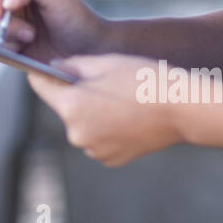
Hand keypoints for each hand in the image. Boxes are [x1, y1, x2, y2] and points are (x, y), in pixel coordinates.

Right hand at [0, 0, 103, 61]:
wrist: (85, 49)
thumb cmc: (76, 17)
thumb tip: (4, 0)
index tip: (2, 11)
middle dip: (2, 21)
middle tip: (30, 32)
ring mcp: (2, 18)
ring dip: (4, 35)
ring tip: (31, 37)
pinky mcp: (1, 40)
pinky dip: (4, 47)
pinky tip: (24, 47)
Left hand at [30, 53, 184, 166]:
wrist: (182, 109)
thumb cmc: (143, 80)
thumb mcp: (104, 62)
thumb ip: (71, 65)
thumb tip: (52, 68)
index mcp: (70, 106)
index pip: (40, 85)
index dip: (42, 73)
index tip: (47, 66)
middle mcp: (76, 133)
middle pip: (63, 106)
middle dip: (75, 93)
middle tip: (103, 81)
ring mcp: (93, 150)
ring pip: (81, 123)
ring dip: (91, 112)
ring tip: (120, 99)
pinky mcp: (110, 159)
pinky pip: (97, 139)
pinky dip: (106, 128)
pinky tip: (127, 116)